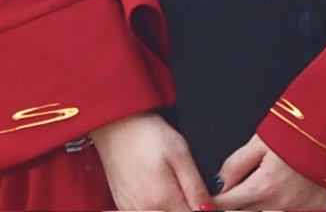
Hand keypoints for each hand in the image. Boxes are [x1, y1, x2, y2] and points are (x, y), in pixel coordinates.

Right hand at [91, 111, 210, 211]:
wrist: (114, 123)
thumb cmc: (146, 133)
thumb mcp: (180, 153)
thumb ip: (196, 188)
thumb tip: (210, 210)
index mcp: (162, 199)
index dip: (204, 208)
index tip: (203, 196)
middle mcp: (144, 210)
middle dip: (187, 206)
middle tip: (186, 185)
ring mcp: (131, 209)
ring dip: (171, 207)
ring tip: (171, 184)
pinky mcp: (123, 205)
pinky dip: (156, 207)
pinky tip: (158, 190)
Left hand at [212, 134, 325, 209]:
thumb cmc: (305, 129)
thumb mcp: (263, 140)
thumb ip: (237, 163)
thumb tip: (220, 181)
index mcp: (265, 186)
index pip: (228, 204)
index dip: (216, 200)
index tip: (210, 198)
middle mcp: (282, 205)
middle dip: (236, 206)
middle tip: (233, 193)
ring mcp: (302, 210)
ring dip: (259, 207)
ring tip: (260, 190)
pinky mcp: (318, 209)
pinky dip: (282, 206)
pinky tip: (284, 192)